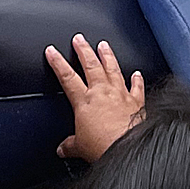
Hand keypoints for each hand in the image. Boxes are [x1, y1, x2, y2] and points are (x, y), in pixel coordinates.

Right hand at [47, 33, 146, 160]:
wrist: (126, 148)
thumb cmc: (102, 147)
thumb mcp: (79, 148)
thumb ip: (70, 145)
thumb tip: (63, 149)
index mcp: (85, 102)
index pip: (67, 77)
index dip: (58, 62)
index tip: (52, 51)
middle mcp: (102, 93)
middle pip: (91, 65)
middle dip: (84, 50)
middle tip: (80, 39)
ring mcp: (120, 95)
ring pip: (113, 69)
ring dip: (107, 56)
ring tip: (103, 45)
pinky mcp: (136, 102)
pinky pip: (136, 87)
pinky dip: (137, 80)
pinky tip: (137, 73)